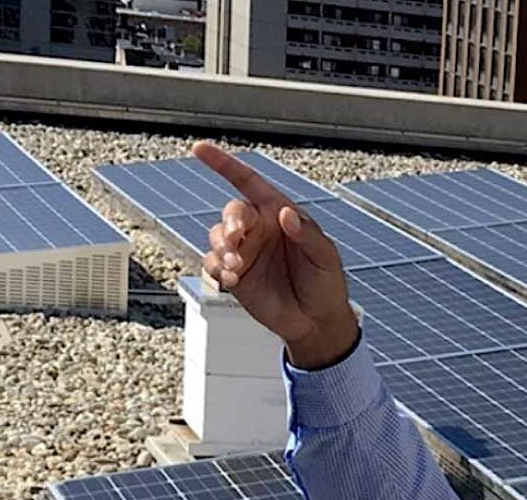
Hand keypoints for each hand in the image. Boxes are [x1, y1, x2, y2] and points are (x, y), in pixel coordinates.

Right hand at [191, 142, 359, 369]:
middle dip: (231, 222)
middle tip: (237, 238)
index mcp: (279, 214)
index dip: (225, 165)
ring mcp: (244, 251)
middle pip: (232, 212)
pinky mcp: (232, 275)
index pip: (250, 183)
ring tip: (236, 265)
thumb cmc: (325, 283)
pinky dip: (217, 269)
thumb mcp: (325, 257)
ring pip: (216, 236)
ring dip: (222, 247)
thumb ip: (307, 235)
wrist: (316, 322)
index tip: (200, 149)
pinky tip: (233, 279)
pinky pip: (212, 264)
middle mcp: (259, 229)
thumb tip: (286, 214)